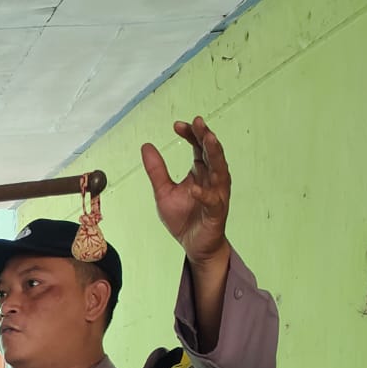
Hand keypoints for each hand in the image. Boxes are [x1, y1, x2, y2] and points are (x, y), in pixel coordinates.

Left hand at [141, 116, 231, 266]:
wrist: (193, 245)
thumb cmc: (183, 218)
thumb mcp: (163, 192)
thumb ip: (156, 170)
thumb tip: (146, 146)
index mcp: (200, 171)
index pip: (198, 146)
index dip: (190, 134)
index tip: (177, 125)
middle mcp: (212, 178)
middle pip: (212, 152)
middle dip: (206, 136)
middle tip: (199, 122)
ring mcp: (217, 194)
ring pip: (220, 170)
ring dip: (215, 154)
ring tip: (208, 139)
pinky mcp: (216, 212)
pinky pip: (212, 201)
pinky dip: (204, 194)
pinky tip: (195, 188)